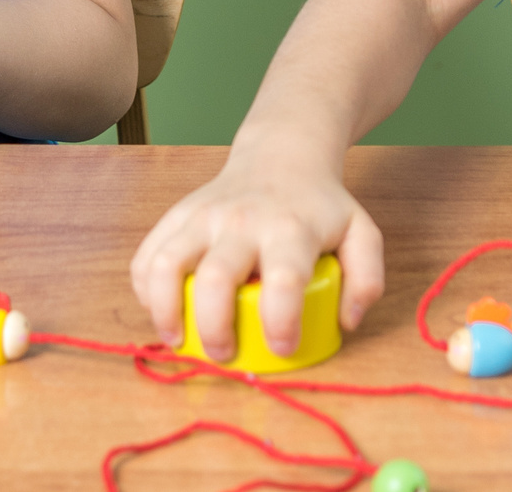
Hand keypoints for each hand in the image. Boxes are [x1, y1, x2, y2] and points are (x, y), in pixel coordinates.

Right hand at [128, 149, 384, 360]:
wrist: (281, 155)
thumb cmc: (319, 206)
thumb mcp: (361, 232)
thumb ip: (367, 278)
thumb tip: (347, 322)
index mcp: (289, 228)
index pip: (283, 279)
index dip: (281, 321)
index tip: (282, 347)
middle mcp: (241, 220)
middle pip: (215, 278)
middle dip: (214, 329)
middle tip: (224, 357)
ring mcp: (202, 216)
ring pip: (164, 264)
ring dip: (164, 312)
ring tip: (178, 340)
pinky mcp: (177, 216)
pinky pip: (146, 256)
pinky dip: (145, 291)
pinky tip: (162, 311)